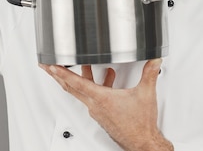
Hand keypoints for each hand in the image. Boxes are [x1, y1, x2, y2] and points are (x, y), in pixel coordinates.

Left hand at [41, 59, 173, 150]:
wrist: (142, 143)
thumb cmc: (140, 125)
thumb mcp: (145, 94)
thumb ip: (150, 73)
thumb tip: (154, 61)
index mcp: (101, 99)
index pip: (76, 83)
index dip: (62, 73)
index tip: (51, 66)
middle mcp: (95, 105)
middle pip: (71, 87)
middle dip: (58, 75)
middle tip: (47, 66)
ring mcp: (97, 111)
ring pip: (81, 91)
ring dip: (79, 77)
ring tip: (82, 65)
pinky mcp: (102, 114)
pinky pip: (92, 97)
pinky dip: (95, 85)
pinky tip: (107, 78)